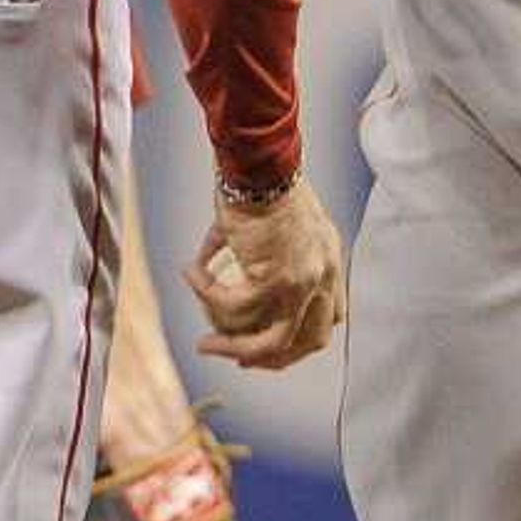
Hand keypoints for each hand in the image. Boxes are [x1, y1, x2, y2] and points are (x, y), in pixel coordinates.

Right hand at [187, 176, 346, 369]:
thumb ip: (250, 252)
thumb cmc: (261, 181)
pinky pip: (231, 307)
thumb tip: (208, 265)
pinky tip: (191, 273)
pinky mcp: (272, 279)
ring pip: (263, 339)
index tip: (263, 347)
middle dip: (267, 358)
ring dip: (227, 342)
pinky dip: (205, 294)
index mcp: (328, 261)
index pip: (328, 318)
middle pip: (305, 341)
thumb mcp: (272, 223)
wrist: (258, 162)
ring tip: (202, 338)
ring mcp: (301, 282)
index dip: (297, 341)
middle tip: (233, 357)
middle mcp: (323, 275)